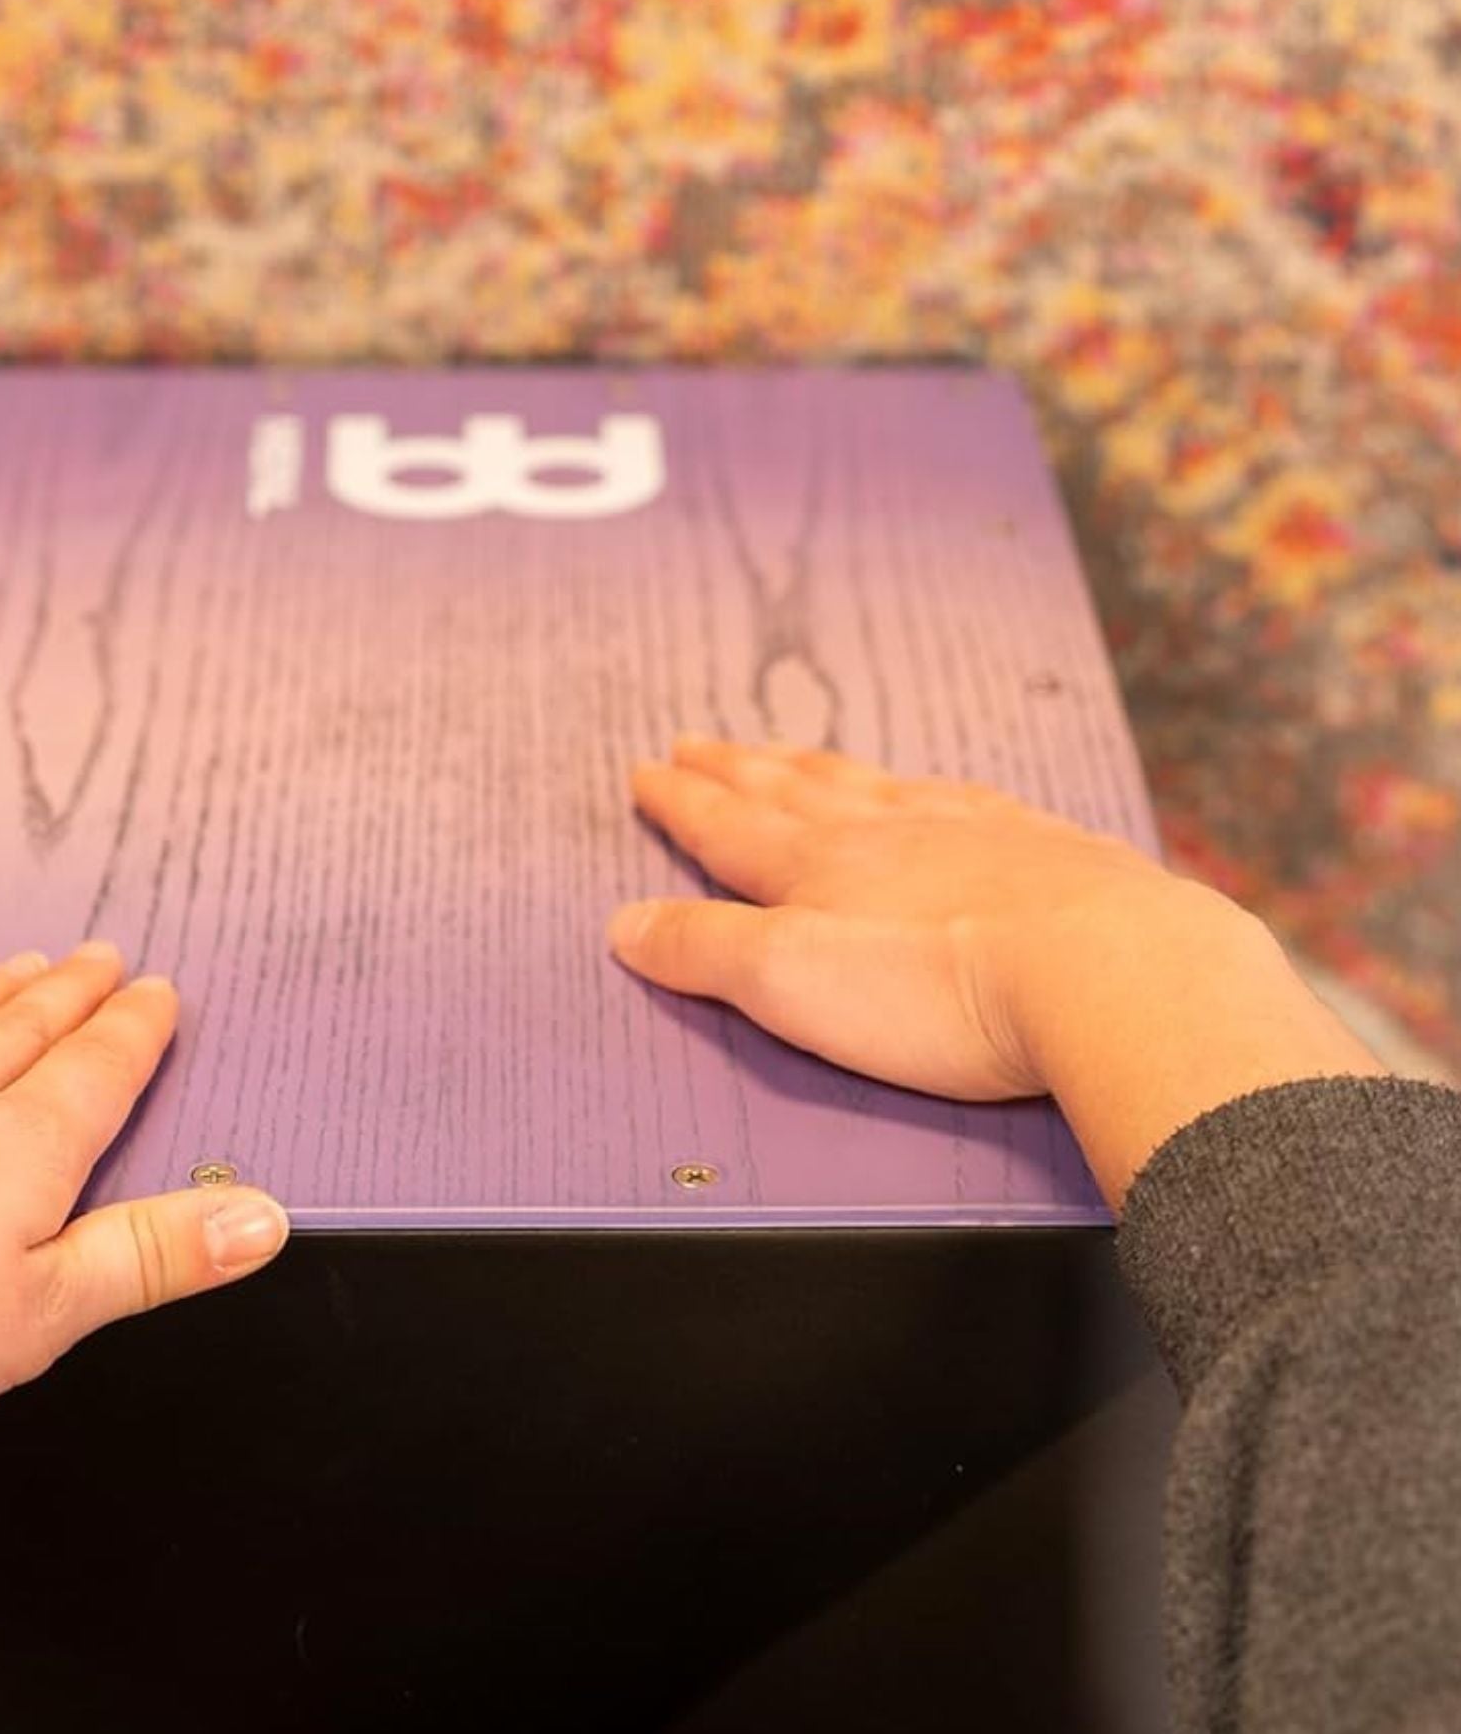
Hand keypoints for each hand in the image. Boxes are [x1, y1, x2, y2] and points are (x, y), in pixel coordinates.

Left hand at [0, 945, 289, 1486]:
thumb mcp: (43, 1315)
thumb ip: (151, 1258)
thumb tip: (264, 1218)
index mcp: (18, 1150)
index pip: (94, 1073)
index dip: (132, 1030)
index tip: (158, 988)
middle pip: (19, 1031)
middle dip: (67, 994)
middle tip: (98, 953)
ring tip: (15, 967)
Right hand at [608, 737, 1382, 1201]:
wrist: (1109, 973)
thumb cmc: (937, 991)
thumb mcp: (791, 982)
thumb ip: (705, 951)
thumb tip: (624, 924)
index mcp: (817, 865)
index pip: (729, 827)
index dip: (682, 802)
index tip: (645, 770)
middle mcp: (888, 833)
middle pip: (793, 791)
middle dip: (736, 770)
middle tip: (696, 742)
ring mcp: (972, 834)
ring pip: (875, 787)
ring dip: (819, 770)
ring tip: (791, 755)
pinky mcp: (1047, 855)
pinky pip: (965, 802)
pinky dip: (927, 791)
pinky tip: (939, 794)